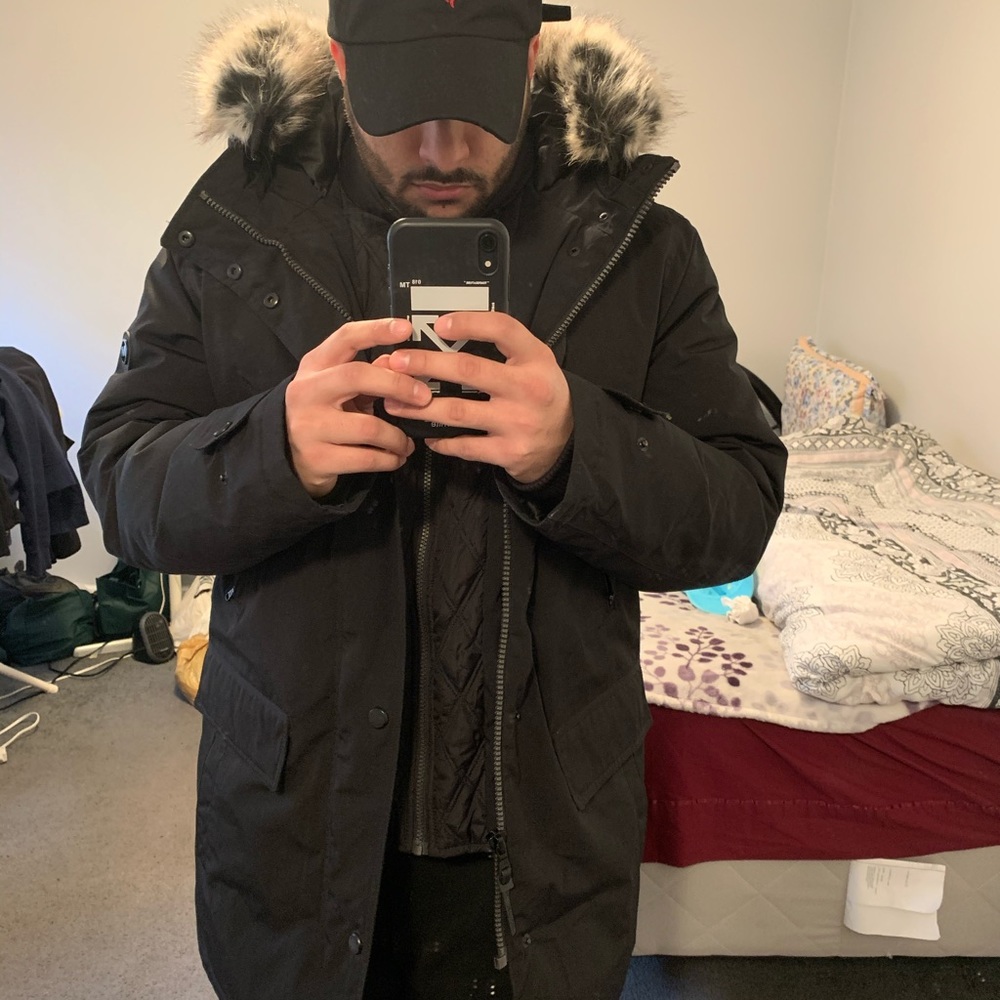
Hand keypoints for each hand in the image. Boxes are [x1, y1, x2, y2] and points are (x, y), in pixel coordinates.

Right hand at [285, 319, 431, 497]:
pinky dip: (390, 459)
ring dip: (398, 437)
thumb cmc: (323, 413)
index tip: (405, 328)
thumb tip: (404, 364)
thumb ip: (369, 374)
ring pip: (369, 427)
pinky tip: (395, 457)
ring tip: (406, 442)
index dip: (375, 330)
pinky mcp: (318, 459)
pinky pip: (367, 459)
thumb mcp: (339, 387)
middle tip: (423, 397)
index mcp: (315, 366)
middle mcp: (307, 392)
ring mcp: (310, 427)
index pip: (345, 338)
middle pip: (356, 376)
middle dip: (397, 385)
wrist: (288, 454)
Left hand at [382, 312, 573, 482]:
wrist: (565, 444)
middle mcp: (528, 389)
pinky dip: (441, 441)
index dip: (469, 323)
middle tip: (396, 362)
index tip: (438, 325)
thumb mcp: (535, 361)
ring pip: (458, 412)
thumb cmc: (540, 395)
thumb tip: (448, 332)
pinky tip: (426, 434)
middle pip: (469, 369)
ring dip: (420, 407)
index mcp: (536, 358)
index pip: (502, 329)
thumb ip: (503, 346)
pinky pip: (465, 446)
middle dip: (426, 364)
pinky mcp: (508, 452)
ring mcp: (518, 423)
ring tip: (394, 402)